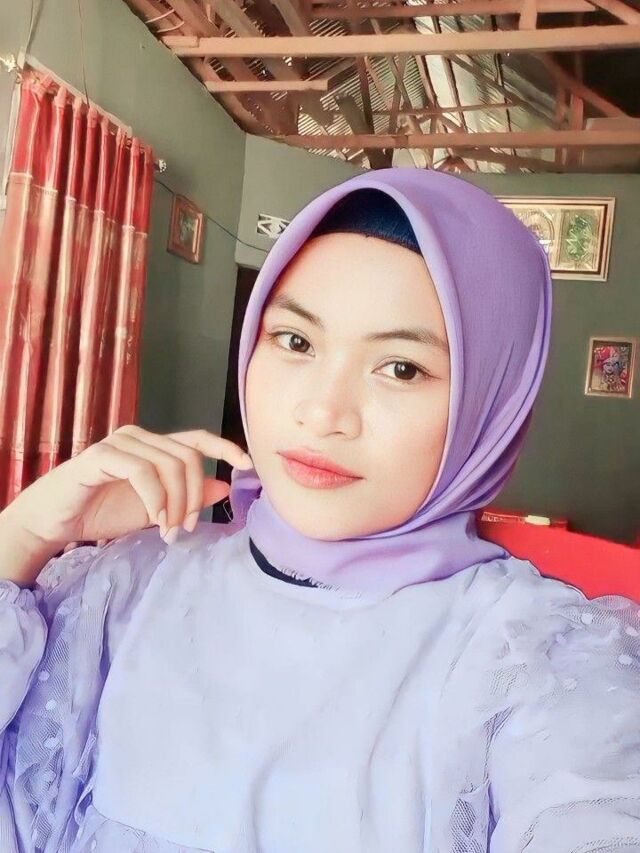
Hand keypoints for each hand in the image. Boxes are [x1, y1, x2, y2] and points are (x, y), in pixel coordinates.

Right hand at [0, 425, 251, 584]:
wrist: (54, 521)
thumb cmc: (100, 511)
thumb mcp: (154, 510)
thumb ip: (185, 498)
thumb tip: (223, 487)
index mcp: (153, 446)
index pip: (196, 439)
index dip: (225, 448)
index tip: (247, 464)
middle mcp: (139, 437)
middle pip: (188, 458)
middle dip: (194, 497)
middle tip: (185, 528)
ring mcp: (120, 443)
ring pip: (170, 465)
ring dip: (176, 503)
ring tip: (168, 530)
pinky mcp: (101, 456)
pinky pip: (142, 472)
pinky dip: (155, 499)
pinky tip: (154, 519)